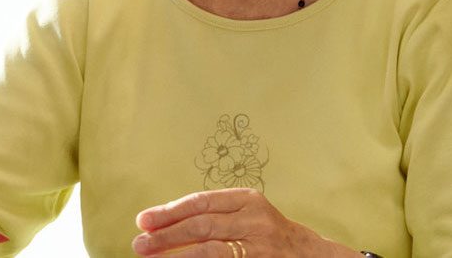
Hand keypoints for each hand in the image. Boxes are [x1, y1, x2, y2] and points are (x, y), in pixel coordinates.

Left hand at [131, 188, 349, 257]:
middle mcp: (255, 219)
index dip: (169, 211)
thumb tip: (160, 226)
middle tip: (139, 243)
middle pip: (202, 226)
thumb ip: (212, 216)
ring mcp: (260, 245)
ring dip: (176, 255)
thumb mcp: (245, 215)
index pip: (201, 202)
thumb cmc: (268, 234)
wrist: (312, 255)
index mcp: (248, 199)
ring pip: (210, 250)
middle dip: (166, 235)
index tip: (143, 220)